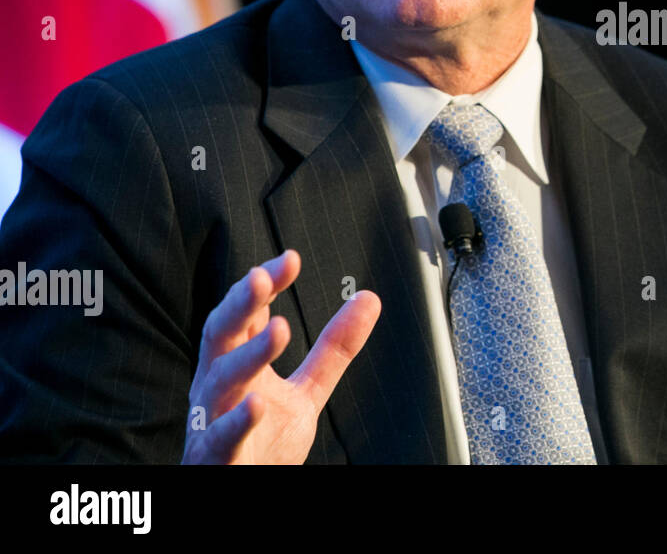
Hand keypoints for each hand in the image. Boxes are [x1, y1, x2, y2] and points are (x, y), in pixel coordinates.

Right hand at [181, 250, 380, 463]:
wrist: (240, 493)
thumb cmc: (263, 443)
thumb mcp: (306, 391)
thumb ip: (333, 349)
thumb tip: (367, 299)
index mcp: (236, 364)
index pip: (246, 314)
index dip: (263, 285)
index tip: (290, 260)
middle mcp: (218, 386)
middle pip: (220, 334)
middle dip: (241, 304)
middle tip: (263, 278)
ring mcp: (213, 421)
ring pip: (220, 382)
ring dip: (248, 354)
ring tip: (279, 329)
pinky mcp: (217, 460)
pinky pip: (220, 439)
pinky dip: (236, 422)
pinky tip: (257, 404)